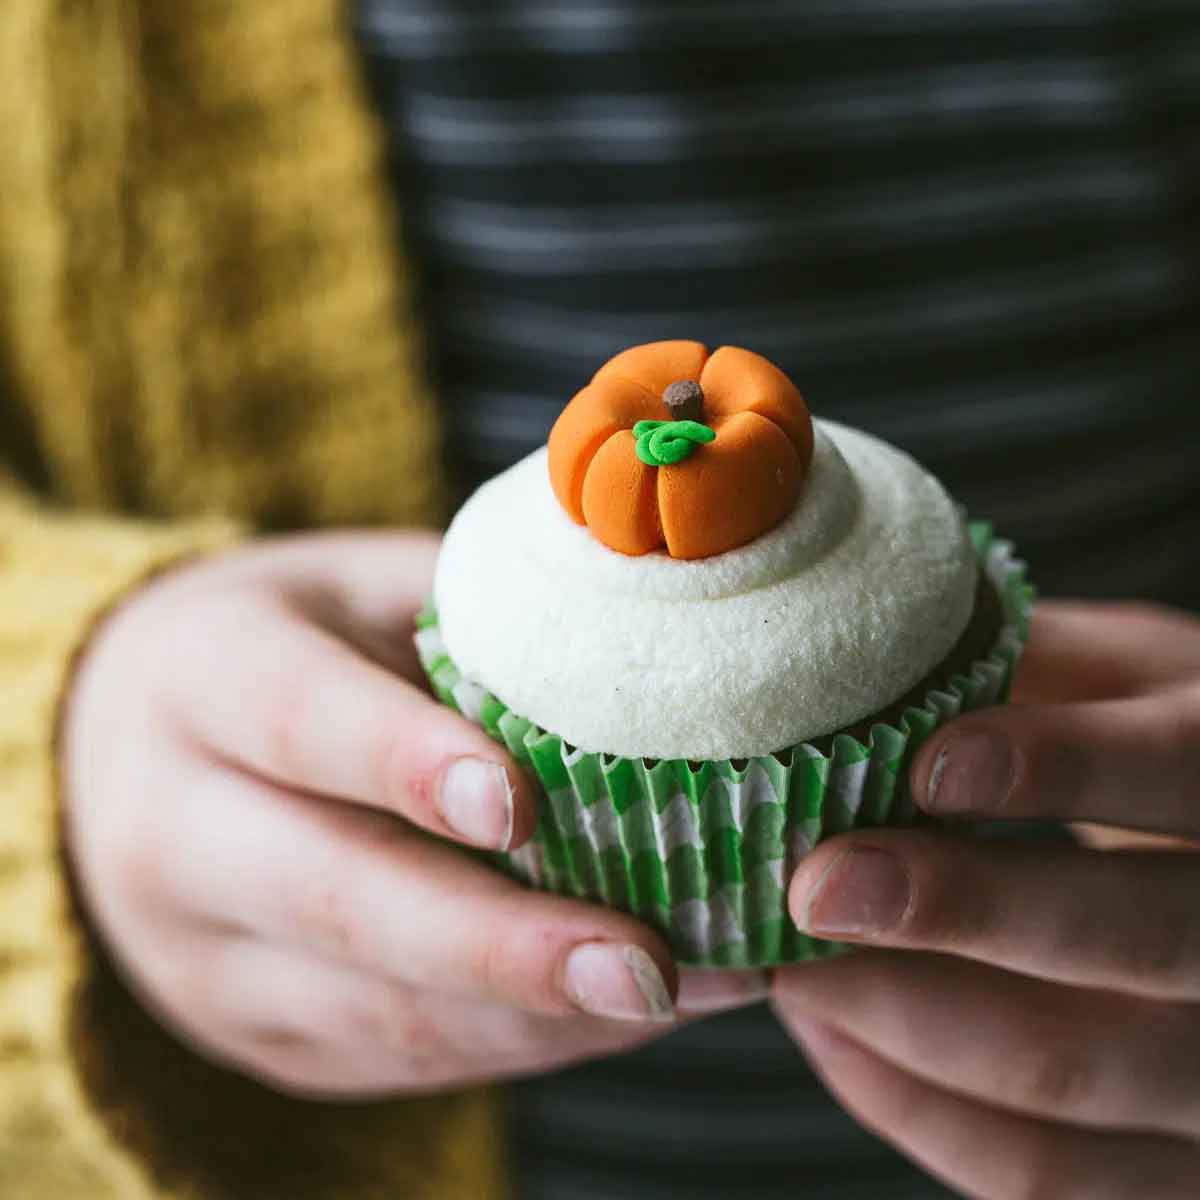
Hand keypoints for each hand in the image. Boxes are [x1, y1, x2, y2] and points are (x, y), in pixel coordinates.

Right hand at [62, 531, 763, 1097]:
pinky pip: (394, 1057)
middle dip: (497, 943)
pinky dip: (518, 1043)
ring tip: (677, 992)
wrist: (127, 747)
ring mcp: (205, 956)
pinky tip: (614, 1015)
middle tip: (644, 960)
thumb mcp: (358, 588)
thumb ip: (471, 610)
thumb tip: (629, 639)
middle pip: (335, 900)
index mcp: (201, 678)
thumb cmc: (287, 643)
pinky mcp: (258, 1034)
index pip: (298, 719)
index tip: (521, 803)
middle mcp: (174, 831)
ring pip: (373, 1009)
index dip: (404, 760)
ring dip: (537, 1015)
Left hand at [772, 600, 1199, 1197]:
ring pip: (1070, 1072)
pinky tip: (832, 1032)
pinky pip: (1042, 1175)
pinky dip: (911, 1105)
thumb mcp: (1142, 683)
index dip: (1060, 766)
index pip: (1186, 768)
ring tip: (789, 960)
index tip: (926, 762)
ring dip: (900, 1017)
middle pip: (1129, 939)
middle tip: (815, 886)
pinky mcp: (1182, 1166)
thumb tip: (873, 649)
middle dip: (956, 910)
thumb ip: (1039, 662)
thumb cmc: (1177, 758)